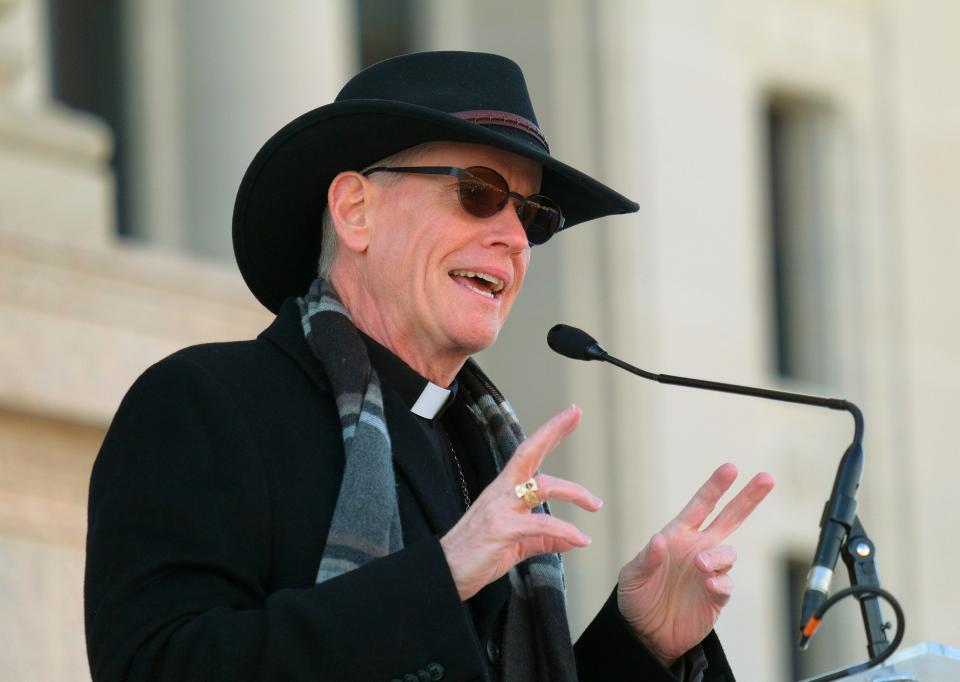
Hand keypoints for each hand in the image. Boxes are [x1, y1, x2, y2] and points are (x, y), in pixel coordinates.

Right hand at [439, 405, 602, 600]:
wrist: (445, 573)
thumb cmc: (476, 556)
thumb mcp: (516, 544)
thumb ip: (542, 539)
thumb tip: (569, 540)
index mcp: (504, 491)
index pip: (529, 454)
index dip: (549, 433)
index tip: (569, 415)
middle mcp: (502, 492)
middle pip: (529, 453)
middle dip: (553, 431)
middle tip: (576, 412)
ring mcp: (500, 508)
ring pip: (542, 487)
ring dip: (574, 492)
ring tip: (595, 504)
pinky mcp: (501, 530)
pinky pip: (540, 526)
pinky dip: (565, 531)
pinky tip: (581, 539)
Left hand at [617, 463, 774, 665]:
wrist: (645, 633)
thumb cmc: (636, 597)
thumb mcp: (632, 575)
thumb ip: (647, 558)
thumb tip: (660, 539)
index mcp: (678, 536)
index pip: (701, 505)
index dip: (715, 486)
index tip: (731, 467)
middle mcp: (698, 549)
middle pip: (730, 518)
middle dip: (747, 498)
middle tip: (766, 478)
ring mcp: (709, 573)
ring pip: (727, 554)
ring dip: (718, 556)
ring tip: (701, 565)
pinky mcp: (715, 598)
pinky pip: (725, 585)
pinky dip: (721, 583)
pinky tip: (709, 584)